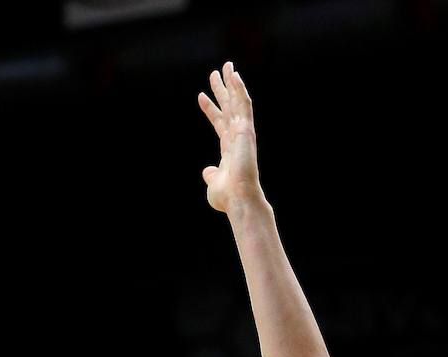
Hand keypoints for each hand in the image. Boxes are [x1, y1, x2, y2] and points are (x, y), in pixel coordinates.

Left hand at [198, 61, 262, 214]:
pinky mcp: (246, 130)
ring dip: (231, 84)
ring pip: (237, 102)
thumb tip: (207, 172)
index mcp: (229, 148)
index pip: (219, 123)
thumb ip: (211, 175)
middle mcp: (237, 138)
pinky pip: (243, 105)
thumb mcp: (213, 183)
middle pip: (228, 108)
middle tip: (214, 74)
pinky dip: (239, 90)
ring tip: (226, 66)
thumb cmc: (228, 197)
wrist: (239, 199)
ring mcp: (242, 133)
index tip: (201, 96)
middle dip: (221, 91)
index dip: (210, 109)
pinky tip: (234, 75)